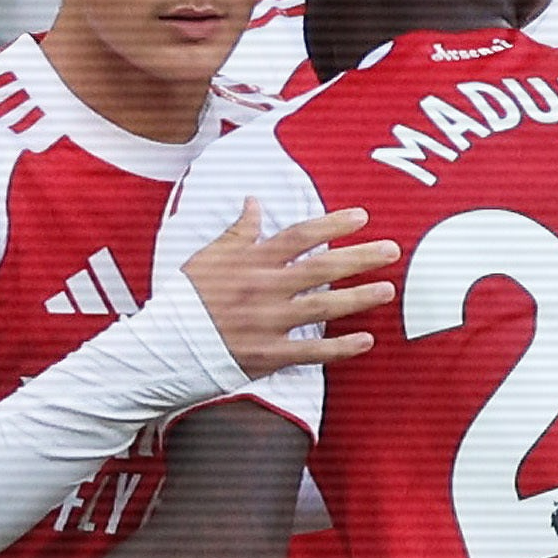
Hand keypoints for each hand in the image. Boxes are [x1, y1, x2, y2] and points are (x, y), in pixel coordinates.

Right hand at [182, 203, 398, 378]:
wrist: (165, 345)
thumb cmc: (187, 298)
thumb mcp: (208, 256)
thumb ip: (238, 231)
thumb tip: (253, 201)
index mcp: (251, 262)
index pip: (300, 236)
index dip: (333, 225)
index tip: (363, 217)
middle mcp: (265, 289)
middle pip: (321, 270)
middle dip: (360, 259)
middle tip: (392, 250)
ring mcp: (269, 323)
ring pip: (323, 309)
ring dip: (359, 299)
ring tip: (388, 289)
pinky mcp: (269, 356)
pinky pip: (312, 353)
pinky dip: (340, 349)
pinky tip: (366, 341)